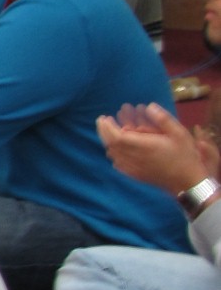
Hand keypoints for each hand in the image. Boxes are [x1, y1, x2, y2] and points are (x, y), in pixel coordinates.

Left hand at [96, 104, 212, 196]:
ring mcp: (134, 169)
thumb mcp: (179, 133)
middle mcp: (135, 158)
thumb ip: (163, 119)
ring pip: (113, 154)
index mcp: (144, 146)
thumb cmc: (185, 156)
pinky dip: (113, 154)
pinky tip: (115, 149)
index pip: (117, 137)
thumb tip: (149, 106)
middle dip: (103, 131)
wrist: (188, 182)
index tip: (104, 117)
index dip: (107, 127)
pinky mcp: (136, 176)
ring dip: (107, 141)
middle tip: (102, 121)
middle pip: (111, 145)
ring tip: (108, 131)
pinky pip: (118, 165)